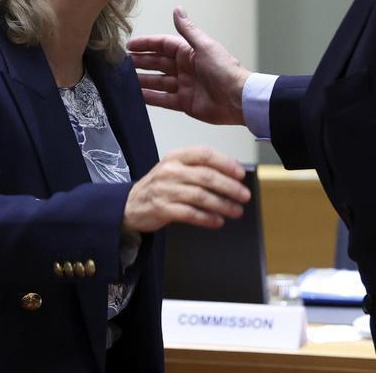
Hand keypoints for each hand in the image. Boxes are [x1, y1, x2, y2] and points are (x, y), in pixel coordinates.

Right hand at [123, 146, 249, 233]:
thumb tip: (232, 174)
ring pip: (200, 196)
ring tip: (236, 211)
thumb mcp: (175, 168)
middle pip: (206, 176)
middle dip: (229, 187)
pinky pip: (190, 214)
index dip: (226, 163)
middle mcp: (170, 170)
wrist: (130, 204)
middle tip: (245, 196)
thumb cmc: (160, 186)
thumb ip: (198, 168)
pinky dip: (207, 218)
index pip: (205, 154)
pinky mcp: (162, 209)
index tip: (241, 174)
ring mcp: (165, 190)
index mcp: (176, 156)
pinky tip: (218, 221)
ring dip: (222, 205)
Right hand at [128, 7, 249, 125]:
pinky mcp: (184, 103)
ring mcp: (184, 86)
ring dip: (142, 80)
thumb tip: (177, 9)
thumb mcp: (204, 46)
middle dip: (140, 62)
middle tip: (121, 63)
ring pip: (157, 81)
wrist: (237, 99)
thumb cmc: (224, 70)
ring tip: (124, 80)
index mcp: (189, 53)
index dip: (146, 44)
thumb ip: (188, 30)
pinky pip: (163, 99)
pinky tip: (137, 96)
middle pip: (157, 63)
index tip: (129, 45)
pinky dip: (150, 98)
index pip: (162, 45)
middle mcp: (185, 68)